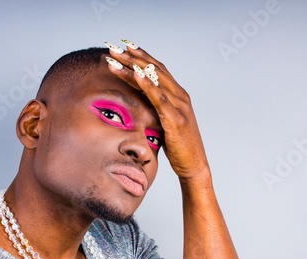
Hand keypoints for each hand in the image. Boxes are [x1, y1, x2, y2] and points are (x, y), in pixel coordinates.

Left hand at [105, 41, 209, 180]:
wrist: (194, 165)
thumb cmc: (178, 147)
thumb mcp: (165, 124)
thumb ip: (157, 111)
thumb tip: (140, 105)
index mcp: (178, 95)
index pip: (157, 69)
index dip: (141, 56)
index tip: (124, 47)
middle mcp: (180, 95)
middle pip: (153, 69)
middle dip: (132, 57)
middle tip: (113, 46)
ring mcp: (179, 106)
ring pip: (154, 79)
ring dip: (132, 66)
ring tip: (115, 57)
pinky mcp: (175, 118)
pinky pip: (159, 97)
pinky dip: (146, 84)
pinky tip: (134, 73)